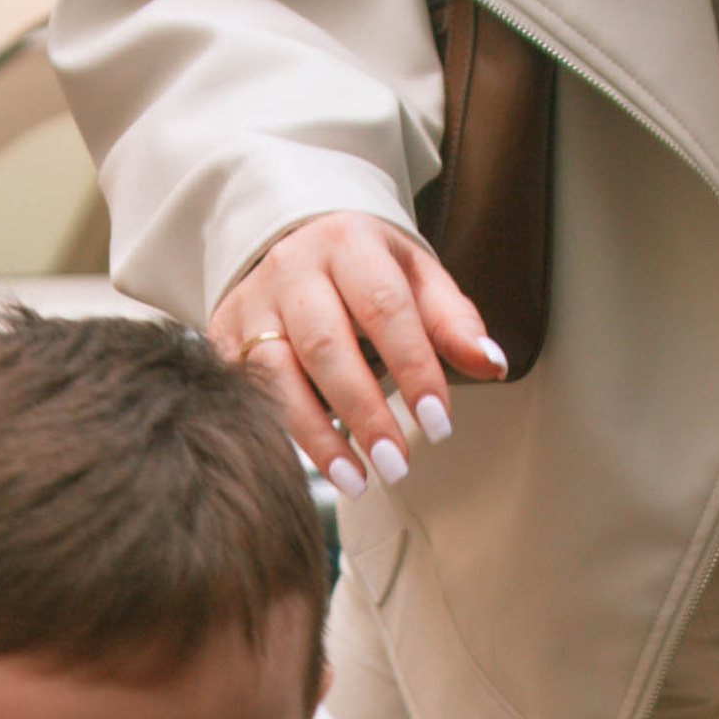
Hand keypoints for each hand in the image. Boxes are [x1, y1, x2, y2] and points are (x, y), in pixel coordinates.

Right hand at [212, 216, 507, 500]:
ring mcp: (252, 303)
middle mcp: (292, 268)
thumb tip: (492, 363)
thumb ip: (452, 320)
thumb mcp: (415, 277)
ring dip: (317, 435)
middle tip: (397, 465)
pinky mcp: (225, 336)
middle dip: (364, 411)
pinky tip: (319, 466)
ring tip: (356, 480)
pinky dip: (282, 435)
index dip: (414, 368)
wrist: (291, 238)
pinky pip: (250, 393)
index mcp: (348, 243)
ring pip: (277, 375)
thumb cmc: (365, 268)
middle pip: (325, 345)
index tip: (439, 423)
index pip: (385, 307)